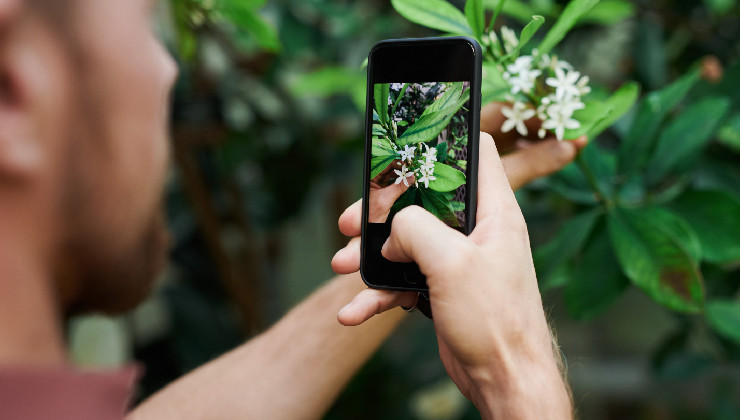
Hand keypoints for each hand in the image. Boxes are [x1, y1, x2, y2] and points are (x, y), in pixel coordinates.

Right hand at [332, 126, 585, 323]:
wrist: (502, 380)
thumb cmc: (494, 320)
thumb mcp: (453, 263)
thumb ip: (416, 229)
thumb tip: (392, 234)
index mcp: (492, 212)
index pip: (476, 153)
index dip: (444, 140)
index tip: (406, 143)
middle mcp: (475, 231)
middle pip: (422, 200)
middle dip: (381, 210)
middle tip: (349, 221)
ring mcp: (456, 260)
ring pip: (405, 241)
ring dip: (370, 254)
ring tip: (342, 265)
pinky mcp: (441, 288)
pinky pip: (402, 280)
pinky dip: (377, 292)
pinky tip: (353, 311)